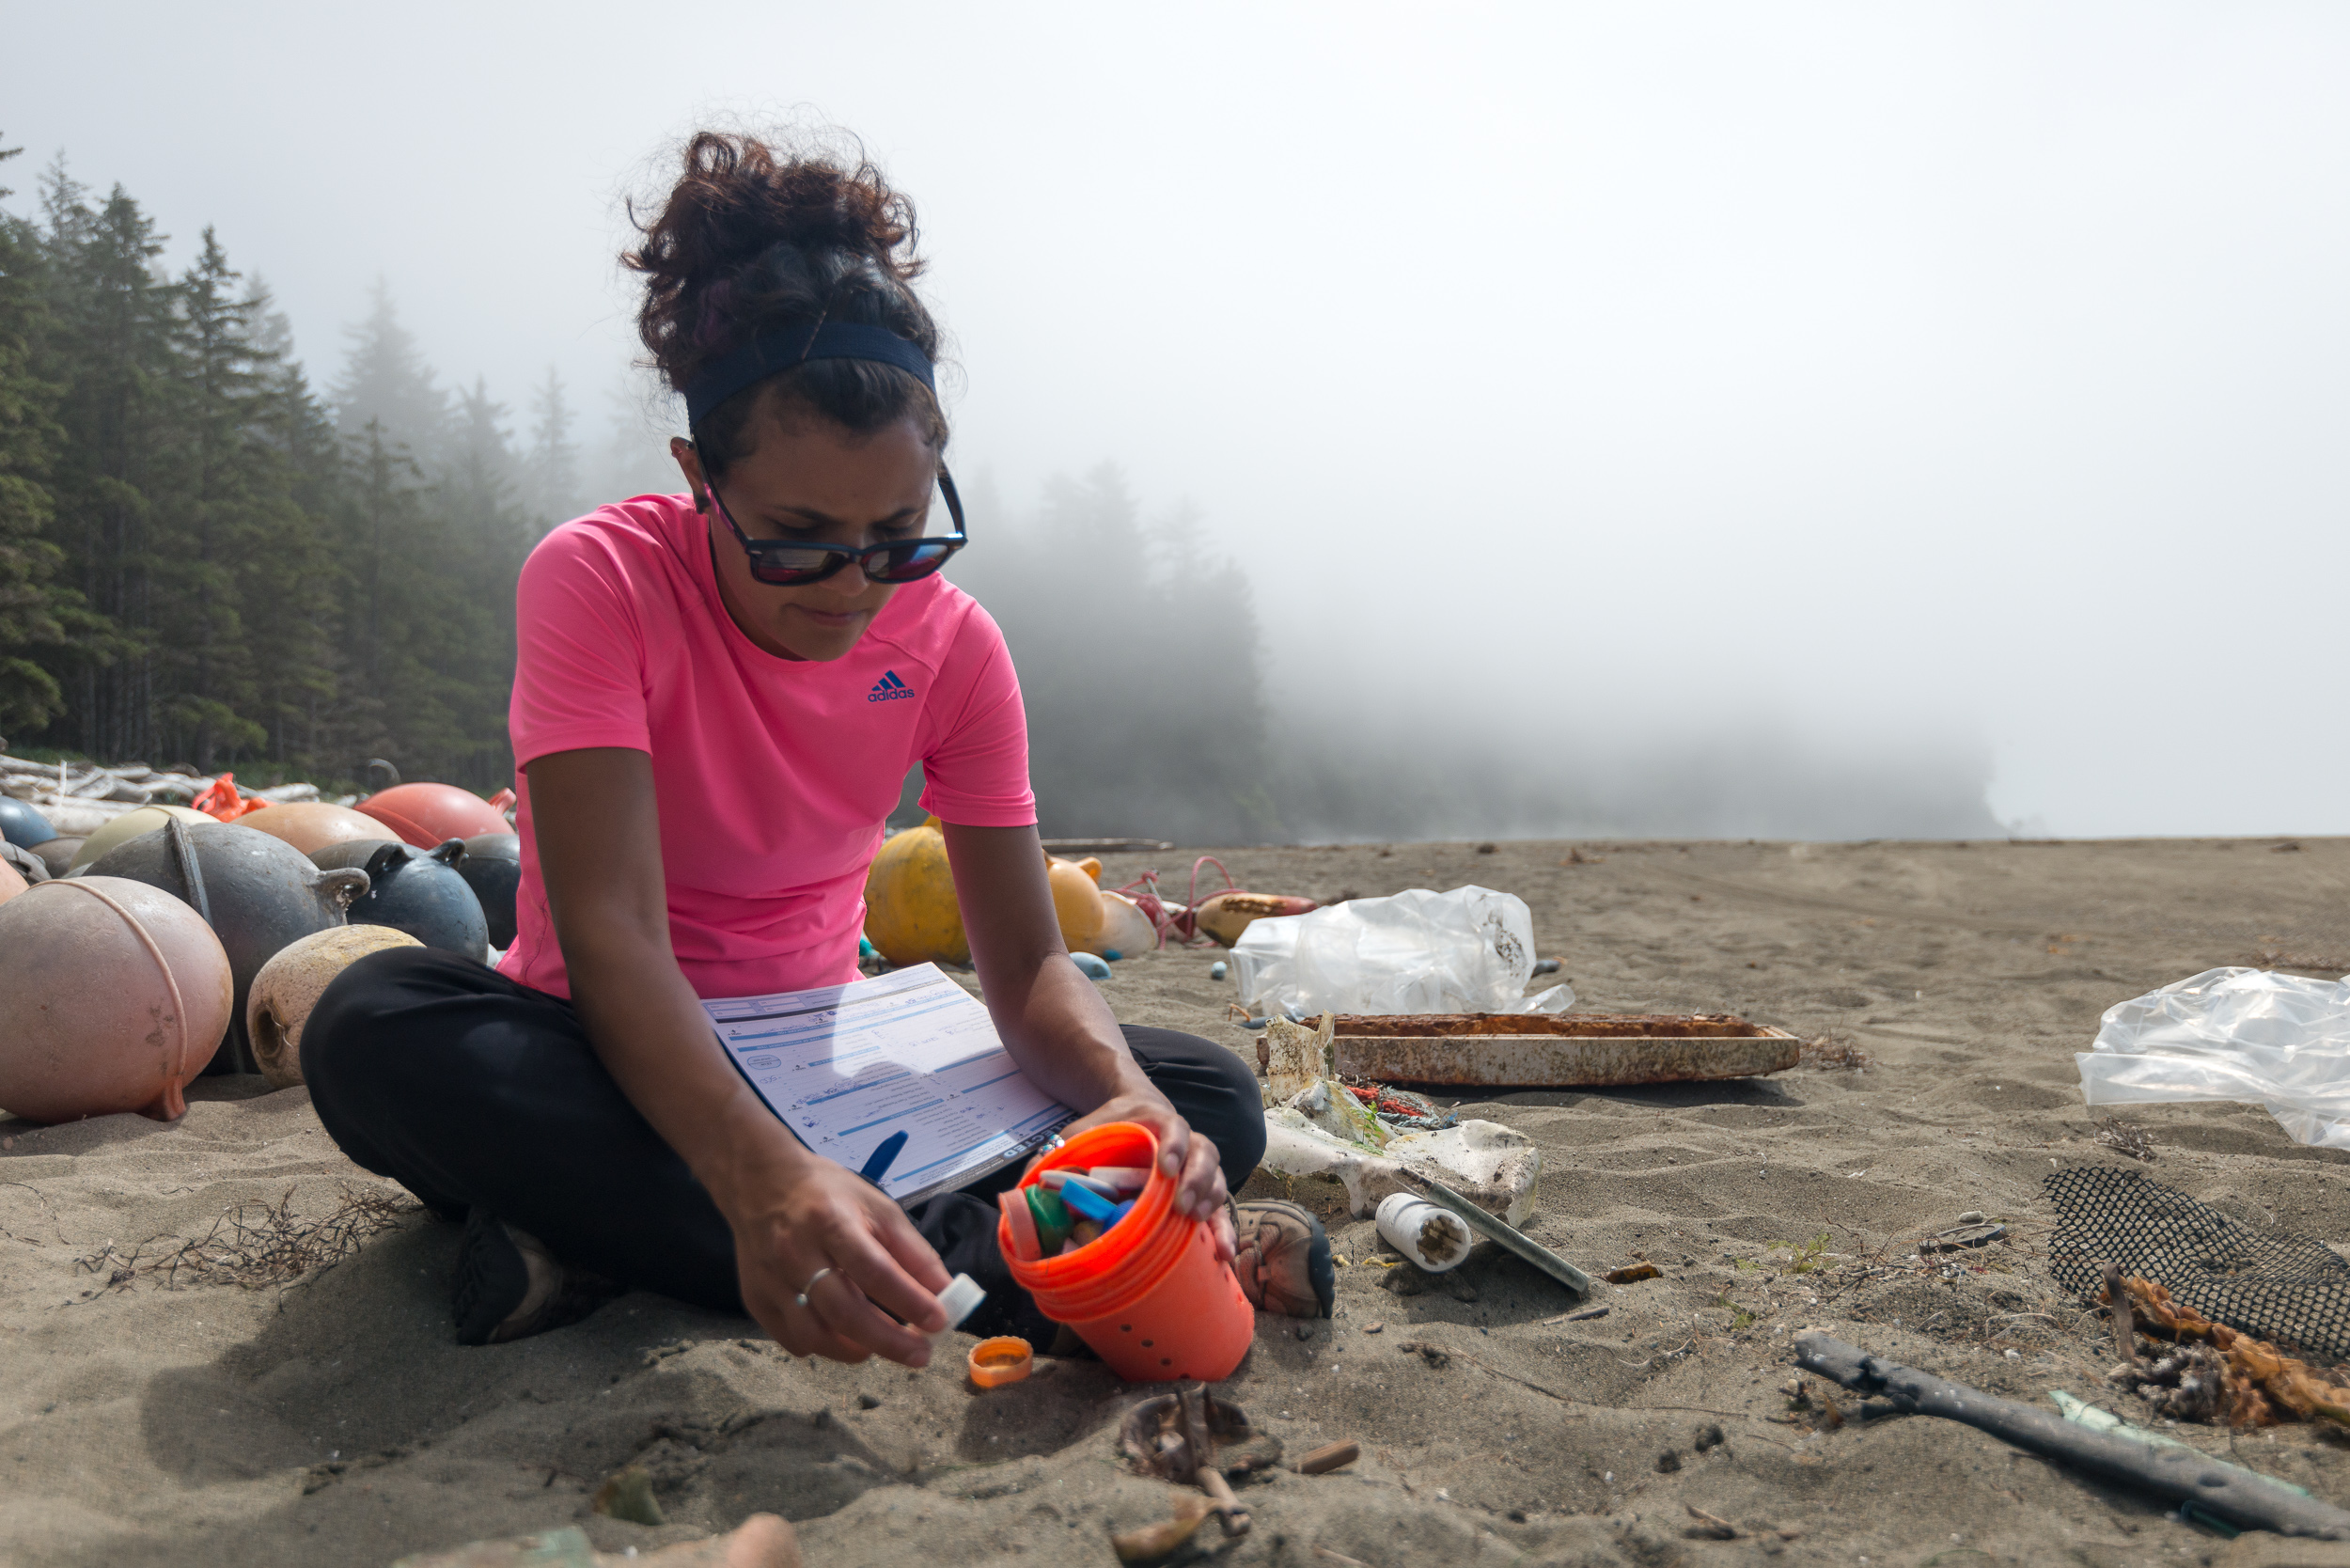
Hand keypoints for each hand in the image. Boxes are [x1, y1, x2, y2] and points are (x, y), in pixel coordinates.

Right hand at [722, 1134, 951, 1365]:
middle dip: (889, 1341)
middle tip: (920, 1356)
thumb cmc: (829, 1194)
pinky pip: (791, 1339)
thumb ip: (913, 1252)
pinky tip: (842, 1338)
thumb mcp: (878, 1208)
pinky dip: (822, 1347)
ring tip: (881, 1347)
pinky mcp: (754, 1299)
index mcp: (831, 1222)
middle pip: (844, 1312)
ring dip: (855, 1351)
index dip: (909, 1301)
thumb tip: (945, 1294)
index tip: (938, 1322)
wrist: (760, 1184)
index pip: (874, 1271)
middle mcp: (796, 1253)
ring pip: (813, 1334)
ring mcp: (770, 1279)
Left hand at [1049, 1092, 1235, 1261]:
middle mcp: (1186, 1141)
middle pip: (1206, 1154)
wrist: (1135, 1114)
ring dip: (1212, 1204)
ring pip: (1217, 1179)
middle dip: (1198, 1181)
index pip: (1175, 1128)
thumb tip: (1025, 1185)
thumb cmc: (1109, 1128)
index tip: (1166, 1168)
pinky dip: (1222, 1230)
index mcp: (1158, 1121)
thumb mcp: (1082, 1131)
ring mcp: (1196, 1166)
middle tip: (1184, 1207)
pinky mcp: (1200, 1190)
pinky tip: (1222, 1256)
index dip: (1174, 1147)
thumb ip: (1058, 1153)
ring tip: (1200, 1228)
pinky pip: (1219, 1208)